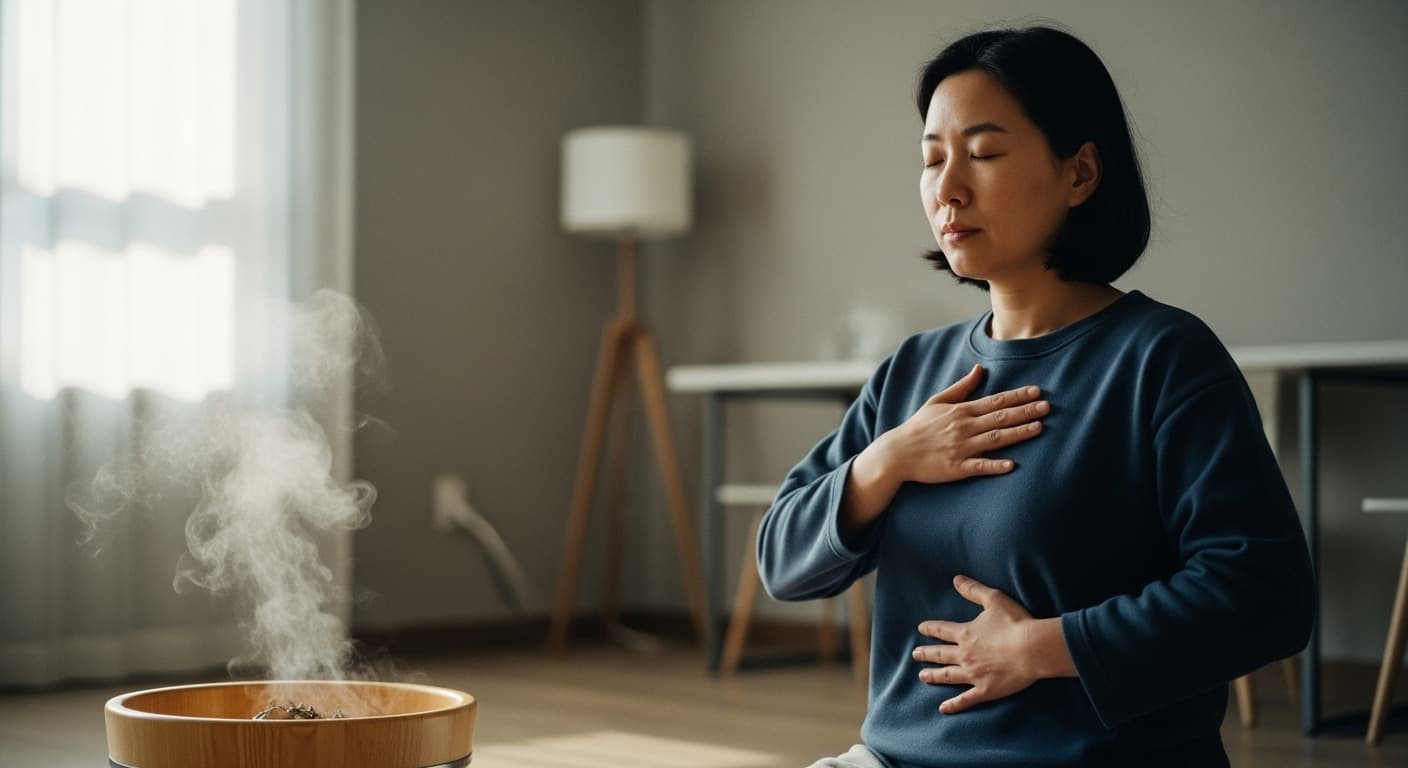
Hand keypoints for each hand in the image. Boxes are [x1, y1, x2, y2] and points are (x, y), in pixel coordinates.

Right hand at [874, 364, 1046, 484]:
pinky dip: (994, 466)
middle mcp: (964, 427)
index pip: (995, 400)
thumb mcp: (937, 401)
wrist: (897, 453)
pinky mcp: (956, 468)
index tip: (1037, 391)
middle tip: (1047, 407)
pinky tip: (1011, 465)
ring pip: (995, 439)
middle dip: (1025, 411)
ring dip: (1017, 433)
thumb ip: (962, 386)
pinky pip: (979, 467)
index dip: (1018, 396)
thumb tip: (980, 369)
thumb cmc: (918, 427)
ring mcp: (961, 448)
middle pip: (1000, 418)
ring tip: (1039, 428)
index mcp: (961, 411)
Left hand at [913, 575, 1066, 713]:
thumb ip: (973, 590)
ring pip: (947, 676)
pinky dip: (953, 705)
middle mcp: (965, 655)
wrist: (1032, 649)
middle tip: (915, 654)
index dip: (930, 629)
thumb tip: (956, 579)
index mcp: (966, 634)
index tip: (921, 629)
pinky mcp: (985, 690)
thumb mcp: (994, 599)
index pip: (942, 630)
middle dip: (926, 654)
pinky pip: (965, 700)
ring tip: (922, 677)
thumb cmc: (1015, 623)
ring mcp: (973, 674)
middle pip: (941, 654)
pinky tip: (942, 708)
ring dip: (933, 676)